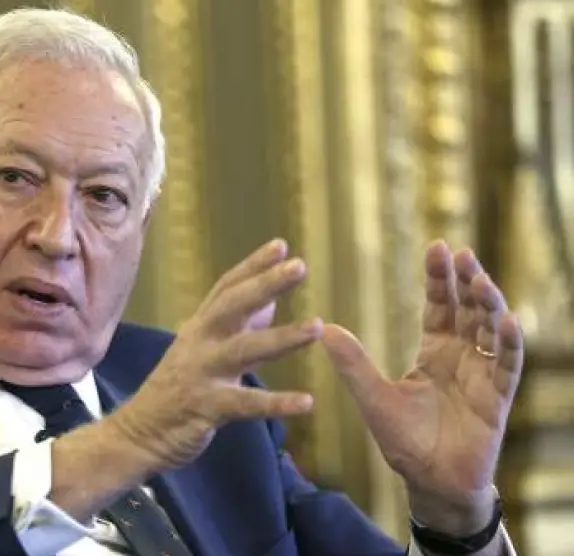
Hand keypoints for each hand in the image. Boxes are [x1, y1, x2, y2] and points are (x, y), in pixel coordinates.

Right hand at [109, 238, 321, 471]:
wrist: (138, 433)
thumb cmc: (177, 389)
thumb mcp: (203, 350)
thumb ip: (237, 326)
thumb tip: (270, 301)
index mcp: (200, 328)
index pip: (227, 289)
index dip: (252, 266)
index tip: (282, 246)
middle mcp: (199, 343)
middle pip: (231, 307)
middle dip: (264, 285)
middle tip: (299, 266)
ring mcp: (200, 373)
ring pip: (242, 350)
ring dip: (280, 337)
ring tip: (316, 326)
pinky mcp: (205, 407)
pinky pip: (245, 404)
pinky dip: (276, 403)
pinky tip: (307, 402)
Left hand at [322, 240, 522, 534]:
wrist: (429, 481)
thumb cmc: (404, 441)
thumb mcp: (373, 398)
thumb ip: (354, 365)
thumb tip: (324, 329)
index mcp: (434, 352)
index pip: (440, 306)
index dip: (440, 278)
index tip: (437, 247)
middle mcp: (462, 358)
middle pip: (469, 310)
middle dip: (466, 281)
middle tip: (461, 252)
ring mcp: (483, 375)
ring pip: (492, 331)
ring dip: (489, 305)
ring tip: (480, 279)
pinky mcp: (497, 398)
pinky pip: (508, 366)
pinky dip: (509, 344)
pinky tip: (508, 322)